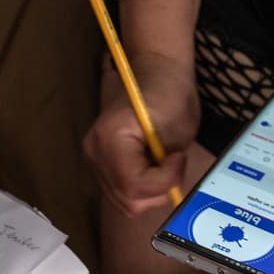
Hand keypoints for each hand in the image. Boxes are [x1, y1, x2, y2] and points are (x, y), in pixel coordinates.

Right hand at [82, 52, 198, 216]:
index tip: (178, 157)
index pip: (133, 185)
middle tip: (173, 164)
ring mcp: (94, 160)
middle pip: (127, 200)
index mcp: (111, 137)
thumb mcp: (179, 129)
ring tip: (162, 165)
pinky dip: (141, 189)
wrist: (156, 71)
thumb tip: (167, 189)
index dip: (163, 180)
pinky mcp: (99, 166)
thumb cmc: (171, 93)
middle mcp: (94, 152)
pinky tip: (151, 168)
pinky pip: (121, 193)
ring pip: (124, 202)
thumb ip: (170, 165)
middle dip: (157, 190)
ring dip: (150, 192)